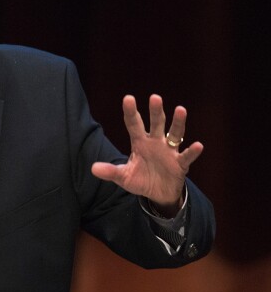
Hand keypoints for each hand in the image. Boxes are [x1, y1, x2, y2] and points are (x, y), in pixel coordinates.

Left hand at [91, 94, 202, 216]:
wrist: (158, 194)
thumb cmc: (141, 180)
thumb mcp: (124, 177)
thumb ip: (111, 172)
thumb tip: (93, 169)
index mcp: (139, 142)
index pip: (134, 124)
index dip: (131, 112)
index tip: (128, 98)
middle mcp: (155, 142)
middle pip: (156, 124)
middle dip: (156, 111)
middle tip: (155, 97)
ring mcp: (169, 151)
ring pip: (174, 134)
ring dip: (178, 123)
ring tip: (180, 110)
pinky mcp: (180, 164)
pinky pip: (187, 156)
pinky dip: (192, 151)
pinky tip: (198, 145)